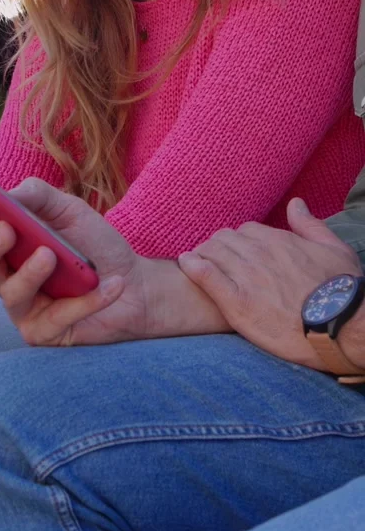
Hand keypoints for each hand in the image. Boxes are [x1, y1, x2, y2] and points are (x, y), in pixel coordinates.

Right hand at [0, 178, 150, 345]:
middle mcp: (7, 277)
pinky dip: (84, 301)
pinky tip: (109, 285)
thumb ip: (39, 196)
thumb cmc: (97, 246)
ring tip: (52, 255)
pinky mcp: (45, 332)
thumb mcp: (70, 211)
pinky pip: (56, 317)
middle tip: (6, 230)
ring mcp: (24, 308)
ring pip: (12, 293)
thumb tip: (7, 193)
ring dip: (31, 273)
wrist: (136, 283)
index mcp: (6, 247)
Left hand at [178, 199, 362, 370]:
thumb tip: (295, 203)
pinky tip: (187, 264)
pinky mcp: (237, 303)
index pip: (245, 230)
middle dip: (217, 247)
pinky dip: (193, 267)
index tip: (236, 252)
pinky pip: (207, 276)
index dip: (238, 241)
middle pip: (224, 239)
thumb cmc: (343, 291)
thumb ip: (310, 225)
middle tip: (213, 259)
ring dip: (203, 255)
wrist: (342, 327)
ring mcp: (247, 278)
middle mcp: (260, 254)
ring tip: (197, 263)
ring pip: (212, 252)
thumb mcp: (334, 249)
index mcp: (280, 241)